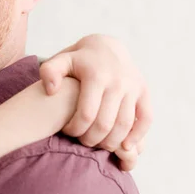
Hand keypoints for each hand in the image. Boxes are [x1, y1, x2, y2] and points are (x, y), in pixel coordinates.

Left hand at [39, 34, 151, 166]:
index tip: (66, 131)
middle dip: (91, 139)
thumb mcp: (61, 60)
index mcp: (96, 75)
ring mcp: (133, 87)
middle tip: (81, 142)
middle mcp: (118, 81)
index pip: (86, 115)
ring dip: (111, 142)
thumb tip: (51, 90)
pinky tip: (124, 146)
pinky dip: (137, 136)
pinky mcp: (144, 92)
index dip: (75, 129)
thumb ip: (49, 72)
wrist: (106, 47)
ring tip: (98, 145)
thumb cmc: (78, 60)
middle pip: (105, 124)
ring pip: (124, 125)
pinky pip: (145, 119)